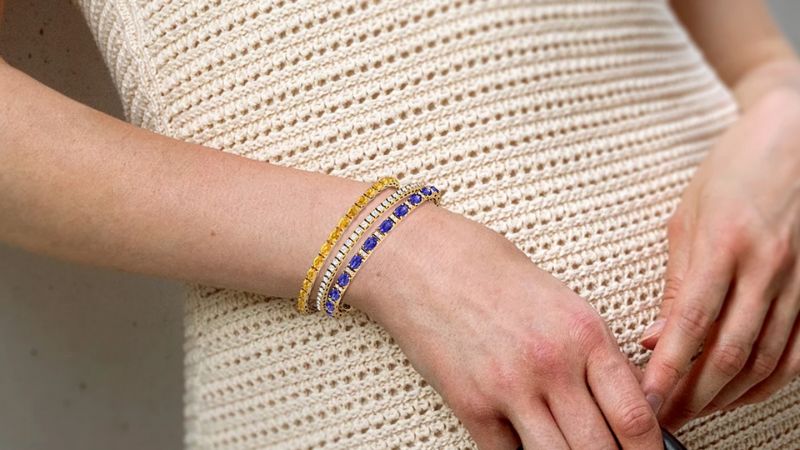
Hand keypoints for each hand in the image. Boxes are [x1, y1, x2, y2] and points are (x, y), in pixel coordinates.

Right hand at [348, 202, 663, 448]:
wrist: (420, 258)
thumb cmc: (489, 269)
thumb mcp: (559, 299)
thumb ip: (593, 352)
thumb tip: (625, 401)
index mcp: (583, 332)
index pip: (635, 415)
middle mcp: (550, 364)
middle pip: (600, 449)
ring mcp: (507, 388)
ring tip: (568, 449)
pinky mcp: (468, 404)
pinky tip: (523, 439)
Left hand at [639, 83, 799, 431]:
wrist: (794, 137)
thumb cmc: (731, 173)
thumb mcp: (689, 219)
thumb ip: (675, 284)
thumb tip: (655, 339)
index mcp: (723, 245)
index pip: (691, 324)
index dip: (668, 370)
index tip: (646, 399)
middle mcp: (766, 268)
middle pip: (729, 352)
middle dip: (695, 395)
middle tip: (665, 417)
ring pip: (767, 359)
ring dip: (729, 395)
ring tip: (696, 412)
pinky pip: (799, 350)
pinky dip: (770, 381)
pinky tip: (743, 393)